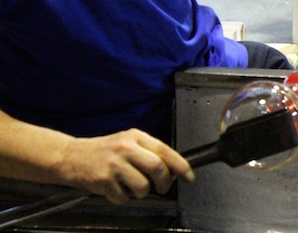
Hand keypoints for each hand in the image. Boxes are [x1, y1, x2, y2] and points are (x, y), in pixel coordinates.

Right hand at [56, 129, 194, 204]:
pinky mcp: (103, 181)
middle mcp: (126, 149)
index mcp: (136, 137)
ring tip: (130, 186)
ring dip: (140, 192)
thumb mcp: (127, 143)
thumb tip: (172, 170)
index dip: (180, 166)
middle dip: (164, 182)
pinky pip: (123, 198)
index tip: (189, 176)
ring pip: (143, 186)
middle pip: (158, 168)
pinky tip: (115, 189)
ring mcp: (114, 165)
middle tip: (161, 187)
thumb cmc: (104, 151)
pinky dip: (122, 198)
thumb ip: (148, 152)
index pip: (165, 151)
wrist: (70, 156)